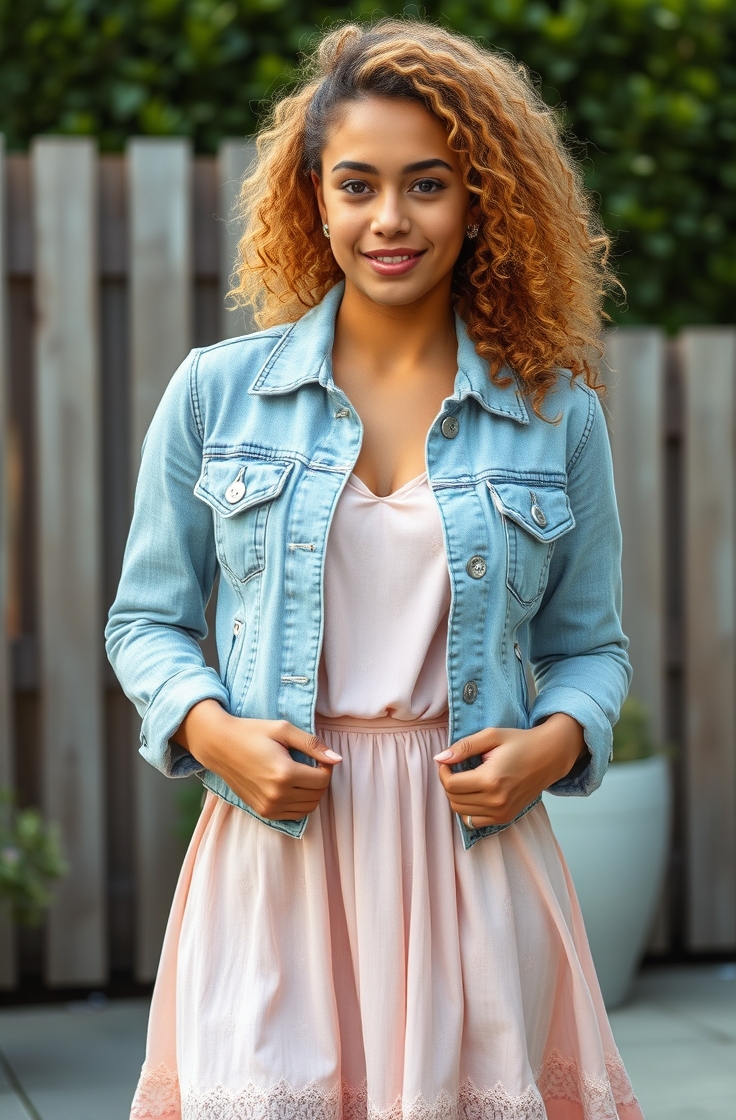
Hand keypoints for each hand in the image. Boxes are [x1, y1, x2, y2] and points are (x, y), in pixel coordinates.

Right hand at [173, 699, 341, 820]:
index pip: (323, 780)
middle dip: (321, 780)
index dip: (326, 767)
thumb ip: (313, 745)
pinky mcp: (262, 812)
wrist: (219, 745)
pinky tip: (292, 786)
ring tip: (302, 775)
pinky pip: (293, 815)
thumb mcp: (284, 730)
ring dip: (312, 793)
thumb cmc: (252, 732)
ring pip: (308, 808)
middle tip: (311, 764)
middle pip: (317, 796)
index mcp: (285, 773)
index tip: (319, 756)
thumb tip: (338, 759)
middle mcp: (277, 795)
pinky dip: (299, 803)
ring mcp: (269, 807)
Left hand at [433, 713, 586, 828]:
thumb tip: (440, 758)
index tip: (447, 762)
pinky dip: (468, 809)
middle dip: (448, 783)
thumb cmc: (521, 743)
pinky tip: (475, 792)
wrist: (549, 756)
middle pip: (454, 800)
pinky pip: (474, 821)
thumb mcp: (491, 736)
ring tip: (466, 779)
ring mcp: (502, 813)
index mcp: (491, 780)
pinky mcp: (506, 818)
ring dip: (457, 796)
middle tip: (455, 768)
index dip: (443, 772)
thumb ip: (464, 747)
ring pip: (461, 812)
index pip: (451, 785)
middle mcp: (496, 801)